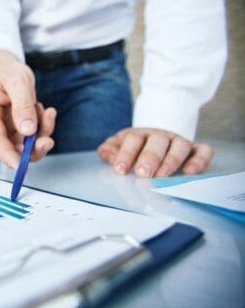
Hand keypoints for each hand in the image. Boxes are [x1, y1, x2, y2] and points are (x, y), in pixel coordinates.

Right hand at [0, 50, 55, 168]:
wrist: (11, 65)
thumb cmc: (9, 71)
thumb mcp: (17, 82)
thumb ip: (21, 106)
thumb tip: (27, 130)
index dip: (6, 154)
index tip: (19, 165)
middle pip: (11, 147)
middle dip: (30, 148)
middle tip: (47, 142)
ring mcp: (10, 125)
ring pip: (25, 143)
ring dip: (41, 134)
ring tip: (47, 113)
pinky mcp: (21, 124)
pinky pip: (34, 134)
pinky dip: (44, 126)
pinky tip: (46, 111)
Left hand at [97, 128, 213, 176]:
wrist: (155, 136)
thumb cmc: (134, 146)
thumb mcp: (118, 145)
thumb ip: (109, 151)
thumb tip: (108, 157)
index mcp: (139, 134)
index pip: (133, 140)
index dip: (126, 154)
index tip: (120, 169)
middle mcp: (160, 136)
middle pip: (157, 142)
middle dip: (150, 158)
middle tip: (142, 173)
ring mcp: (179, 141)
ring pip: (179, 146)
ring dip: (171, 161)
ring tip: (163, 176)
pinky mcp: (195, 149)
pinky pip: (202, 152)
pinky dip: (199, 161)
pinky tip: (190, 172)